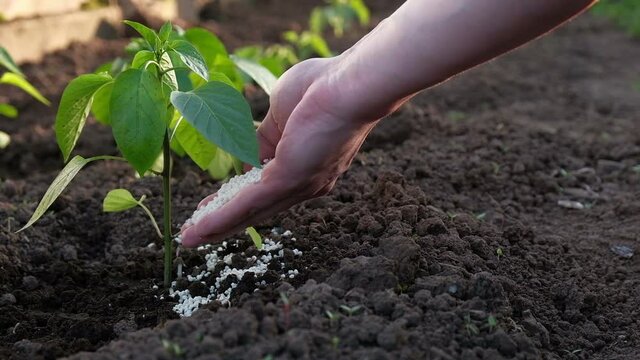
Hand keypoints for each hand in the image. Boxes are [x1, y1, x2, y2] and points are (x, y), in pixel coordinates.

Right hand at [180, 57, 380, 246]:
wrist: (350, 84)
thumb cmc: (323, 88)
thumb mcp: (281, 114)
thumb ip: (264, 138)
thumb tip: (250, 155)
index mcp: (304, 163)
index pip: (264, 188)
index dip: (236, 199)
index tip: (210, 207)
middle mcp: (304, 183)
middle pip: (256, 209)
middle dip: (223, 222)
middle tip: (194, 234)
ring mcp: (298, 185)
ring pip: (249, 212)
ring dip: (216, 228)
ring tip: (189, 239)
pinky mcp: (289, 181)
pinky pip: (247, 204)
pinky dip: (221, 218)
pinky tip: (199, 230)